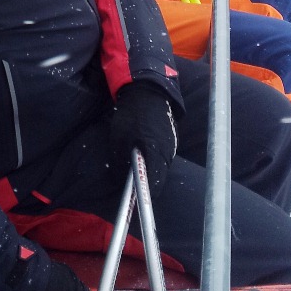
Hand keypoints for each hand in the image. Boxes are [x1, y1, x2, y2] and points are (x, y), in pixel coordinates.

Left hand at [109, 82, 177, 199]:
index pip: (154, 185)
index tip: (137, 200)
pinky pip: (164, 156)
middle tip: (133, 186)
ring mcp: (171, 145)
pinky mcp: (171, 139)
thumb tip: (119, 179)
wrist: (148, 91)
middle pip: (159, 178)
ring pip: (162, 167)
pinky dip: (154, 159)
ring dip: (151, 171)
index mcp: (155, 154)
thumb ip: (119, 161)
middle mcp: (167, 153)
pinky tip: (143, 154)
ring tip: (136, 169)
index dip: (145, 195)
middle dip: (147, 184)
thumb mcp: (118, 138)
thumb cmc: (131, 114)